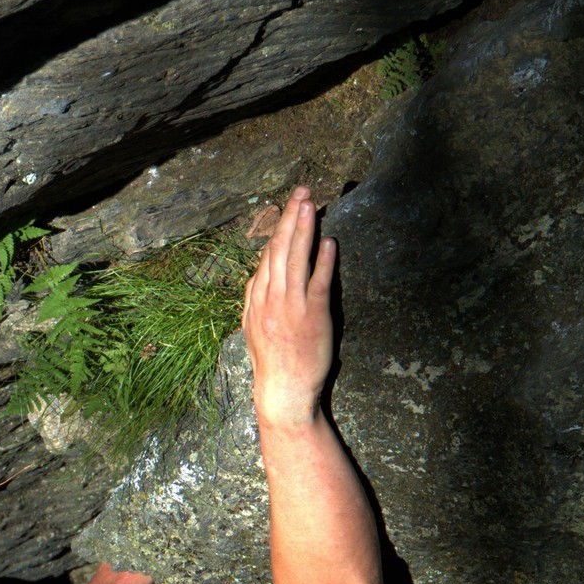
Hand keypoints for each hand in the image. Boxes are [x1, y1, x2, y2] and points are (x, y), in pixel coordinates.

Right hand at [242, 187, 336, 427]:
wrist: (283, 391)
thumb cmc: (273, 364)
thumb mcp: (254, 330)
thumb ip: (257, 302)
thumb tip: (262, 278)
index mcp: (255, 301)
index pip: (266, 258)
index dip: (277, 231)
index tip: (288, 210)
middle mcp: (269, 299)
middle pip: (279, 249)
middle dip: (290, 217)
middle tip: (301, 192)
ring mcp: (290, 306)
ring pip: (295, 258)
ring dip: (304, 228)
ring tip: (311, 204)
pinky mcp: (312, 315)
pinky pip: (317, 281)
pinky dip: (323, 260)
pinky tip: (329, 242)